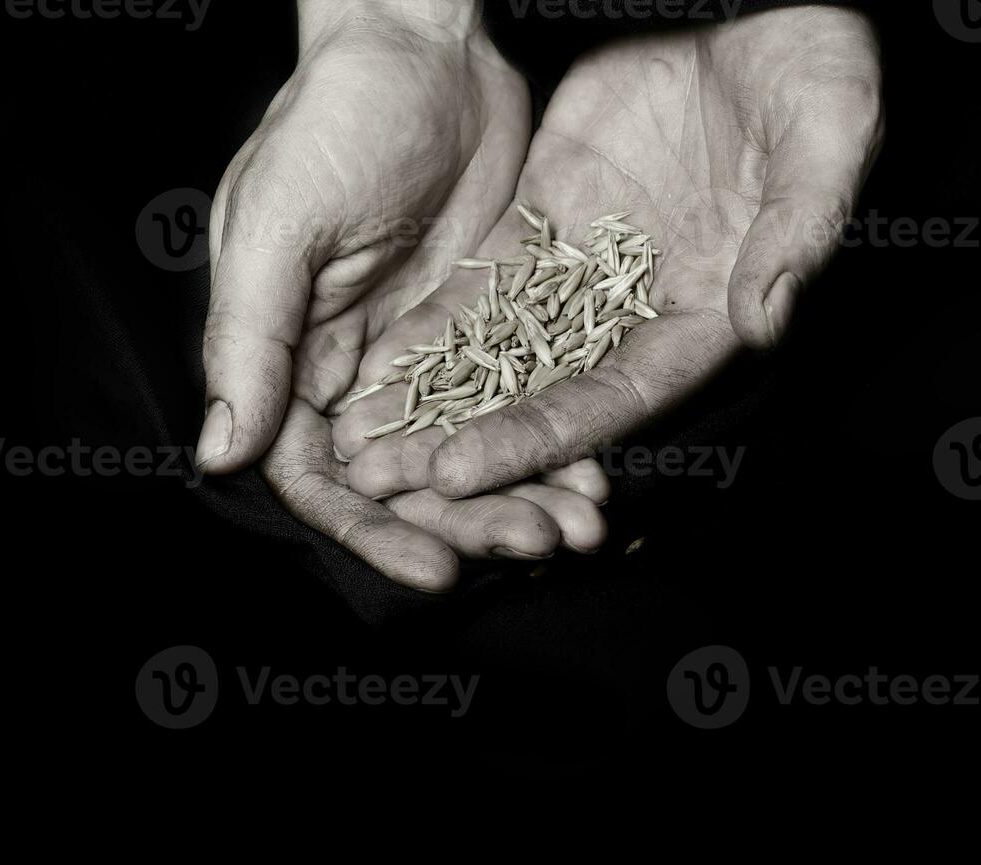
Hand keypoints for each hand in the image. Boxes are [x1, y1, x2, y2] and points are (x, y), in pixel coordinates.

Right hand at [196, 0, 608, 589]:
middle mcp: (349, 372)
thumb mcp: (276, 225)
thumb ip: (251, 339)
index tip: (434, 568)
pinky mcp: (481, 326)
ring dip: (516, 494)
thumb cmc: (329, 120)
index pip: (318, 478)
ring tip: (578, 525)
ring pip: (464, 450)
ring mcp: (419, 353)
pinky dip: (551, 440)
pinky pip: (515, 400)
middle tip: (534, 544)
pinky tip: (595, 472)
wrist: (423, 45)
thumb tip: (220, 451)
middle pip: (400, 480)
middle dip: (462, 522)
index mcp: (286, 362)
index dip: (372, 530)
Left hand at [339, 6, 882, 499]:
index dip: (539, 438)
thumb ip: (800, 228)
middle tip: (382, 477)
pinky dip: (430, 318)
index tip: (461, 473)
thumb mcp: (828, 134)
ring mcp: (587, 263)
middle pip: (543, 389)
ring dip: (431, 391)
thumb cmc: (814, 64)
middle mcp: (639, 304)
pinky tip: (371, 353)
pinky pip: (481, 279)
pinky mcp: (546, 214)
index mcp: (708, 310)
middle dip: (462, 436)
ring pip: (500, 342)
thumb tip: (763, 319)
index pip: (616, 395)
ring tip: (358, 433)